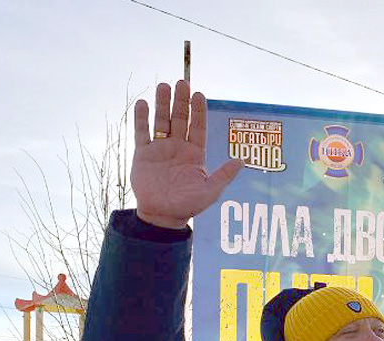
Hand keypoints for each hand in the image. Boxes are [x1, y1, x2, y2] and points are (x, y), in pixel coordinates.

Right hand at [132, 80, 242, 228]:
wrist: (164, 215)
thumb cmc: (189, 205)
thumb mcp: (211, 190)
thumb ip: (224, 174)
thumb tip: (242, 161)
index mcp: (195, 153)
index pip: (198, 127)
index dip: (198, 111)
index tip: (199, 94)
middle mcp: (178, 147)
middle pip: (180, 118)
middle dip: (181, 101)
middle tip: (182, 82)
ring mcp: (160, 149)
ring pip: (161, 121)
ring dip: (162, 104)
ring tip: (163, 85)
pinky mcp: (143, 153)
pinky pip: (142, 132)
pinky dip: (142, 118)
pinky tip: (143, 103)